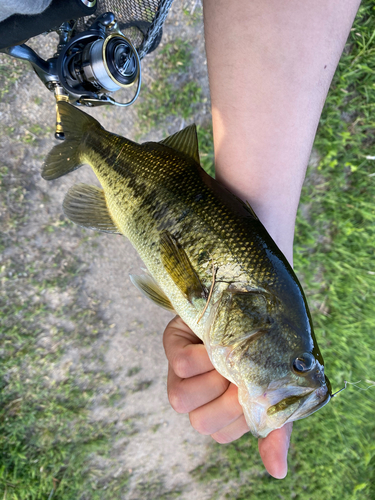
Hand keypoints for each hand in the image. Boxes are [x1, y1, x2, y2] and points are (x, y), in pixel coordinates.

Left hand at [163, 315, 291, 478]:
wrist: (258, 305)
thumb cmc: (266, 351)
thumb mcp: (275, 390)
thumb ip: (275, 429)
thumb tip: (278, 473)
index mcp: (218, 407)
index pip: (221, 434)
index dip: (240, 417)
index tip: (256, 393)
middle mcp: (196, 393)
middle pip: (200, 423)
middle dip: (227, 402)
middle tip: (243, 379)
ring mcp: (180, 369)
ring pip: (180, 399)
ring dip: (211, 381)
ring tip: (229, 362)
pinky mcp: (172, 342)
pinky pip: (180, 364)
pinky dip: (202, 357)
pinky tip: (217, 344)